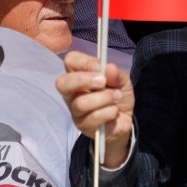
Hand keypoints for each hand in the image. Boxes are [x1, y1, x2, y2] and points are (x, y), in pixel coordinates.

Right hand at [56, 51, 134, 167]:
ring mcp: (75, 110)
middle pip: (62, 83)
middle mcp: (72, 91)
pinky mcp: (82, 125)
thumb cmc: (117, 93)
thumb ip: (116, 73)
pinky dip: (109, 112)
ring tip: (116, 97)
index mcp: (79, 73)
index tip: (101, 66)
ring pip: (81, 103)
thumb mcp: (121, 80)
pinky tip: (114, 111)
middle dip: (84, 80)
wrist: (124, 118)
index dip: (85, 62)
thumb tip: (109, 68)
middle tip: (103, 82)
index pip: (70, 61)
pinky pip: (93, 117)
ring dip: (104, 98)